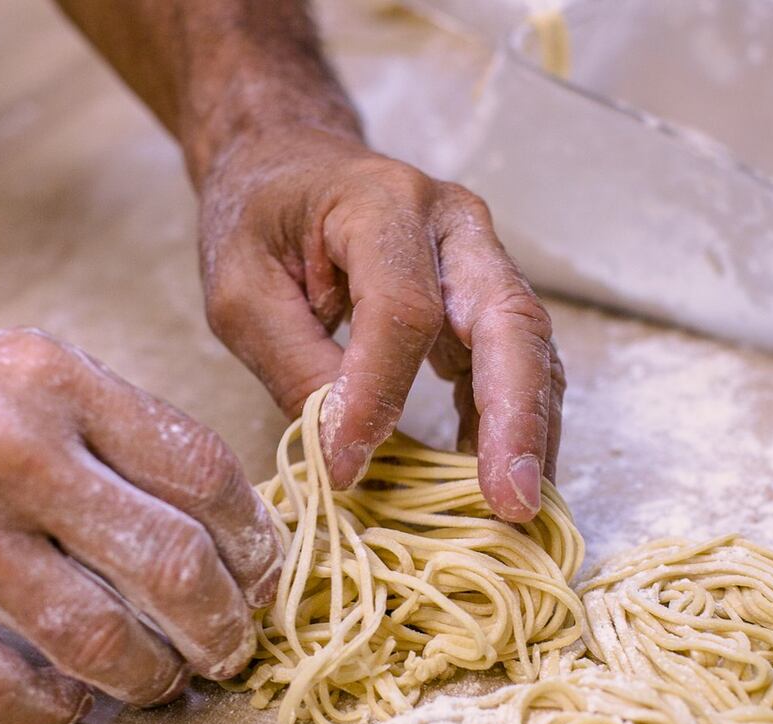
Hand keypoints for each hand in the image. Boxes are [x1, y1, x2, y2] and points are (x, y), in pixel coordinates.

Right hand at [0, 311, 281, 723]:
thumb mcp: (16, 366)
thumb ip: (110, 430)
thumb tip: (213, 521)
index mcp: (56, 380)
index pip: (202, 469)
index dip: (256, 540)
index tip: (266, 577)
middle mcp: (11, 449)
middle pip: (171, 561)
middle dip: (225, 625)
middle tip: (232, 651)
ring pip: (98, 638)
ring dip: (149, 679)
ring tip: (160, 683)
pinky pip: (2, 688)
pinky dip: (54, 712)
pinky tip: (69, 706)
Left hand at [196, 126, 564, 523]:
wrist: (287, 165)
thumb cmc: (257, 221)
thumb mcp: (240, 293)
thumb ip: (293, 364)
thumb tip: (347, 448)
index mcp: (382, 203)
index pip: (403, 309)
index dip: (381, 394)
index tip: (347, 466)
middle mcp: (454, 224)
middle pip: (509, 320)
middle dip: (515, 418)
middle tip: (510, 501)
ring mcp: (482, 258)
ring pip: (531, 348)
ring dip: (530, 433)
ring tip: (518, 509)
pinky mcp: (486, 297)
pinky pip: (518, 364)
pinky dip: (515, 427)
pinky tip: (498, 483)